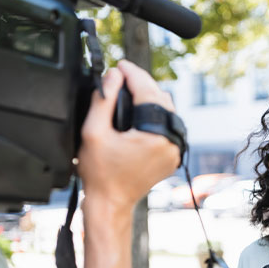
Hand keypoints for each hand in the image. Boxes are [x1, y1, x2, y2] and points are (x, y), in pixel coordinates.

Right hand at [78, 60, 178, 267]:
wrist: (110, 203)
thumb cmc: (100, 173)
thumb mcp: (93, 132)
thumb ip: (103, 99)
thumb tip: (115, 75)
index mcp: (155, 137)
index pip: (148, 92)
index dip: (133, 74)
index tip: (120, 64)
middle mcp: (171, 143)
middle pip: (161, 99)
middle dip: (142, 84)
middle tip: (122, 75)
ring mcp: (174, 151)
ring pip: (167, 112)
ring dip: (149, 98)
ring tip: (129, 89)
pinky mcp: (172, 157)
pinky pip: (167, 127)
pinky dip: (154, 115)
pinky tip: (139, 109)